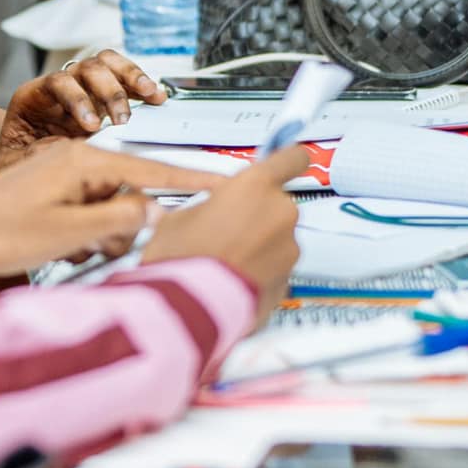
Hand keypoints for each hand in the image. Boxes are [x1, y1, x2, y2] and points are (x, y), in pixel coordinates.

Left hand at [0, 51, 165, 169]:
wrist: (18, 152)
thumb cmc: (16, 158)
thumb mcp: (15, 162)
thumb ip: (36, 158)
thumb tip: (65, 156)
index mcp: (32, 97)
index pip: (57, 82)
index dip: (77, 99)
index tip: (91, 126)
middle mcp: (58, 85)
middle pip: (86, 68)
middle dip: (109, 92)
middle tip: (122, 120)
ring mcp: (80, 87)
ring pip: (106, 63)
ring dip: (130, 77)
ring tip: (150, 94)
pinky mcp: (99, 94)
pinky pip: (120, 75)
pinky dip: (139, 82)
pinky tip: (156, 96)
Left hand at [0, 141, 231, 286]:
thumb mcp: (68, 233)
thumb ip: (119, 220)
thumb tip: (156, 211)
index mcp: (81, 160)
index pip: (152, 170)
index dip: (194, 181)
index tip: (231, 184)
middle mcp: (72, 159)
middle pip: (132, 192)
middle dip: (128, 227)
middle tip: (96, 249)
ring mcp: (59, 175)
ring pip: (110, 208)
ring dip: (104, 237)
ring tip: (71, 252)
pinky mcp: (48, 194)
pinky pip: (88, 215)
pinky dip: (86, 237)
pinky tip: (64, 251)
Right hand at [140, 147, 305, 327]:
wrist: (190, 309)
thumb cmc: (182, 258)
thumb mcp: (176, 218)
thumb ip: (204, 207)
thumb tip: (204, 215)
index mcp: (255, 186)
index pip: (291, 158)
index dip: (288, 160)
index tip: (286, 161)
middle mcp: (280, 214)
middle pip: (277, 205)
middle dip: (256, 215)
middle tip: (224, 229)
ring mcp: (288, 250)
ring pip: (276, 239)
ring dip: (257, 246)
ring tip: (222, 261)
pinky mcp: (288, 282)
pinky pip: (274, 269)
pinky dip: (258, 272)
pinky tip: (230, 280)